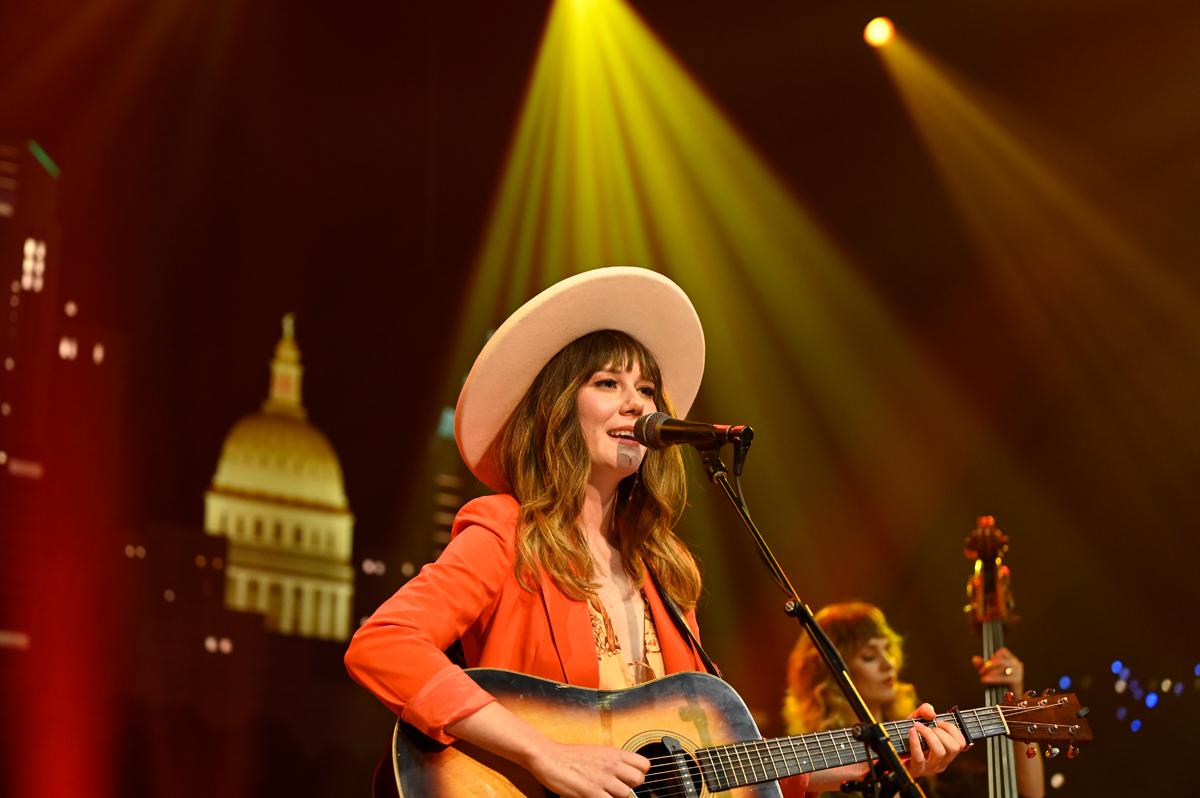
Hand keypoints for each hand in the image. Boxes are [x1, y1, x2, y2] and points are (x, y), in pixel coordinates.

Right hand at [527, 740, 648, 797]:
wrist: (550, 757)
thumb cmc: (570, 756)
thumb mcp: (597, 752)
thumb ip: (613, 761)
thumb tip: (626, 773)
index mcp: (614, 753)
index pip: (644, 764)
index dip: (639, 773)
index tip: (629, 777)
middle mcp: (611, 764)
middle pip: (639, 780)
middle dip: (630, 786)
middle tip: (618, 787)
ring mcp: (602, 779)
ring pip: (626, 794)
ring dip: (616, 796)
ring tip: (604, 793)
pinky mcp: (592, 792)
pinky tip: (595, 796)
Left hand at [901, 703, 965, 777]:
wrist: (892, 752)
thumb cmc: (907, 738)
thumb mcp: (917, 720)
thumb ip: (924, 711)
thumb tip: (932, 713)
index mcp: (946, 753)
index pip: (961, 744)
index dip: (953, 730)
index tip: (940, 722)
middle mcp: (941, 762)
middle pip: (953, 748)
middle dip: (941, 732)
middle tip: (929, 726)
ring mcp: (929, 768)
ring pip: (939, 753)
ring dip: (929, 735)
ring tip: (918, 727)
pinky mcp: (916, 769)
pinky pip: (919, 757)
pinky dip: (915, 742)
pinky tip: (911, 732)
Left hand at [973, 647, 1023, 694]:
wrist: (1008, 703)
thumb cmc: (999, 687)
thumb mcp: (988, 674)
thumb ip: (982, 666)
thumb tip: (975, 659)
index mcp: (1011, 660)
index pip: (1003, 652)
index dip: (992, 657)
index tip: (985, 664)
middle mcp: (1017, 665)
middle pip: (1001, 660)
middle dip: (988, 666)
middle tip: (981, 672)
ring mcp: (1019, 673)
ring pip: (1003, 667)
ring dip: (991, 672)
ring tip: (983, 678)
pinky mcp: (1018, 681)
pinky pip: (1006, 677)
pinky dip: (994, 678)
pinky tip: (985, 680)